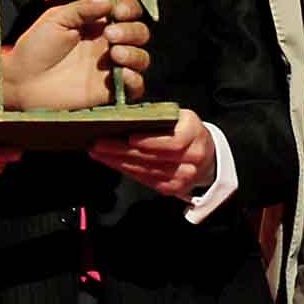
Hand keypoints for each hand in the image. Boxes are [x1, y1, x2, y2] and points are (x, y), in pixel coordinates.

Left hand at [1, 0, 149, 110]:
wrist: (21, 81)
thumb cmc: (34, 48)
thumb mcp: (56, 19)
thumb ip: (82, 8)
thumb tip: (109, 2)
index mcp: (97, 23)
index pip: (126, 11)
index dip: (129, 9)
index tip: (118, 11)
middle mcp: (108, 44)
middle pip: (139, 33)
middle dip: (131, 31)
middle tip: (110, 34)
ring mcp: (110, 68)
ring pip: (141, 58)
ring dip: (134, 53)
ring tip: (115, 54)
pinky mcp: (108, 91)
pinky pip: (135, 87)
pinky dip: (135, 79)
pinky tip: (122, 74)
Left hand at [89, 109, 215, 198]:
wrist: (204, 156)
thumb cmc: (184, 130)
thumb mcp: (178, 117)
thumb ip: (158, 117)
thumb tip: (124, 115)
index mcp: (194, 132)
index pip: (173, 141)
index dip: (150, 141)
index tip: (128, 138)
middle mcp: (193, 156)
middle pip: (153, 156)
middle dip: (121, 150)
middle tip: (99, 143)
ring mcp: (184, 176)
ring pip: (146, 170)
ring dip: (118, 161)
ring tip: (98, 152)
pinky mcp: (173, 188)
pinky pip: (145, 180)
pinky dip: (126, 170)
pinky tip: (110, 162)